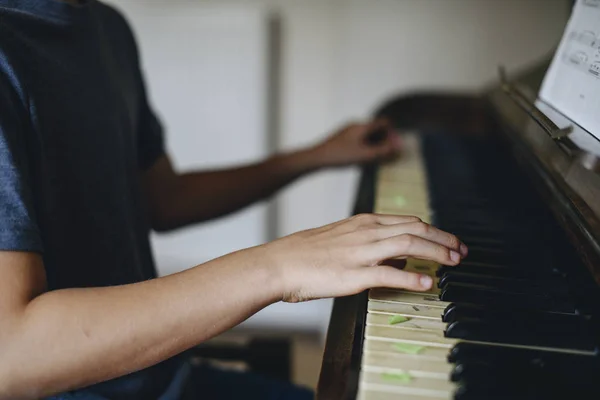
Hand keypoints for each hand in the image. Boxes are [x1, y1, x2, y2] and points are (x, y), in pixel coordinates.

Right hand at [258, 214, 467, 302]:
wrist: (277, 263)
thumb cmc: (304, 253)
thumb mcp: (341, 238)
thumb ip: (370, 244)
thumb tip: (397, 257)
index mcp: (363, 222)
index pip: (409, 221)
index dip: (435, 231)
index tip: (450, 241)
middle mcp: (366, 232)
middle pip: (416, 229)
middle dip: (444, 239)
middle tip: (462, 251)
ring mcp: (360, 252)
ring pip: (409, 245)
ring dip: (437, 253)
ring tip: (453, 263)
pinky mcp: (353, 275)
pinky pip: (389, 274)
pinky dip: (412, 278)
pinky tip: (427, 283)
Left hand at [309, 120, 400, 167]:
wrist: (316, 158)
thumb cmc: (340, 156)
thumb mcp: (365, 155)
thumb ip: (383, 151)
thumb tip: (399, 147)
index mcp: (362, 126)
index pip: (384, 122)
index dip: (392, 133)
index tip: (393, 147)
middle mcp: (355, 125)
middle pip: (376, 129)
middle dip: (384, 141)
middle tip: (387, 156)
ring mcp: (348, 132)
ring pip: (367, 136)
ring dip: (374, 146)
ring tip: (373, 160)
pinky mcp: (342, 139)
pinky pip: (359, 141)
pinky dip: (365, 148)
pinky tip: (360, 161)